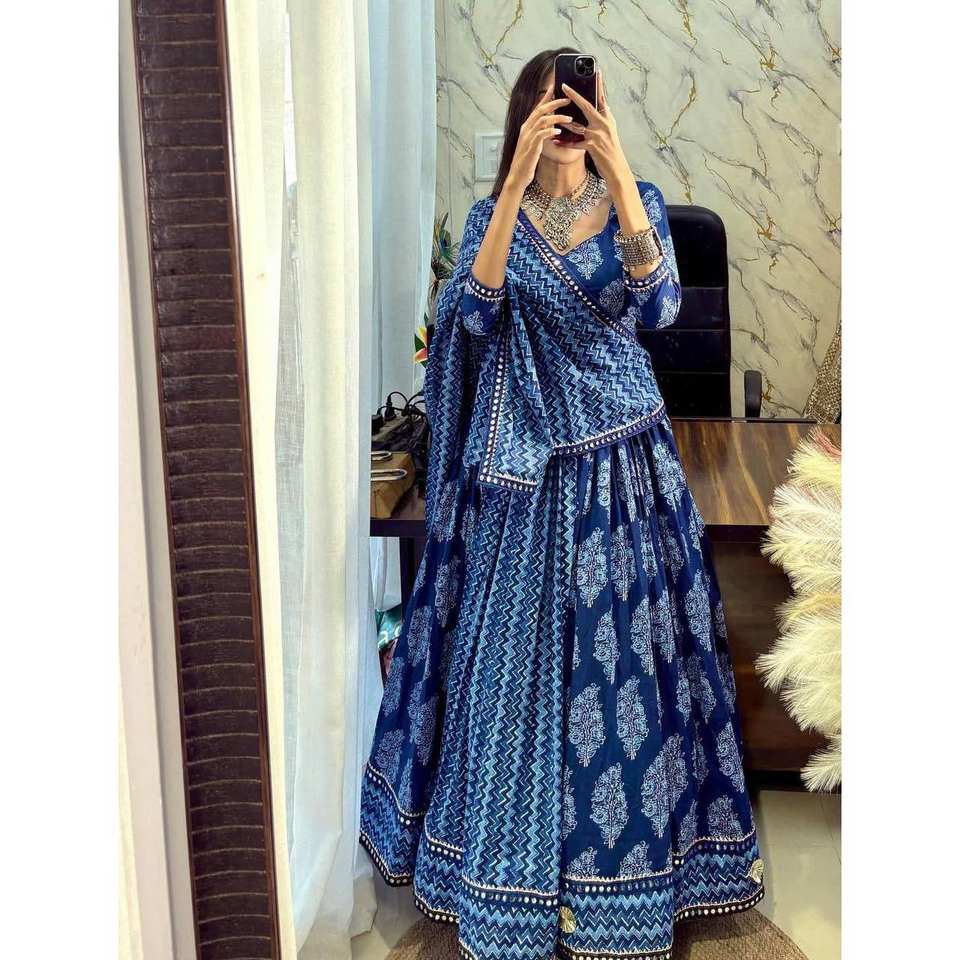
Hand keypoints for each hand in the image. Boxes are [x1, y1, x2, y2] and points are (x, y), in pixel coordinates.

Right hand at [504, 88, 572, 191]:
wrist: (518, 176)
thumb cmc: (527, 161)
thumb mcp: (533, 144)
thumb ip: (540, 133)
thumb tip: (551, 127)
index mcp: (526, 127)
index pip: (537, 107)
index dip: (545, 96)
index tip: (554, 87)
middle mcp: (526, 129)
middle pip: (541, 110)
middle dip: (554, 103)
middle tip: (567, 99)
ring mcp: (528, 137)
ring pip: (543, 120)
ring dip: (557, 117)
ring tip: (569, 118)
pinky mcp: (531, 146)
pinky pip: (542, 134)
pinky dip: (551, 131)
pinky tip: (559, 132)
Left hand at [561, 70, 632, 187]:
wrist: (617, 169)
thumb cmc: (612, 151)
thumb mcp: (611, 131)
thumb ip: (605, 117)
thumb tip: (603, 104)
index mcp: (608, 119)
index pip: (602, 98)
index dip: (598, 85)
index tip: (596, 71)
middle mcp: (604, 124)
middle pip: (587, 106)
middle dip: (575, 96)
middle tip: (564, 85)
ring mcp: (598, 135)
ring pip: (577, 125)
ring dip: (564, 120)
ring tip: (553, 113)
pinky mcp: (592, 146)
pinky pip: (574, 143)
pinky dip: (564, 142)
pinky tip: (555, 140)